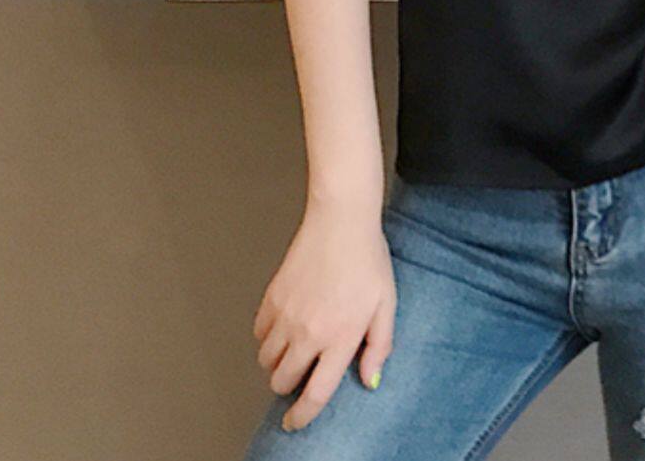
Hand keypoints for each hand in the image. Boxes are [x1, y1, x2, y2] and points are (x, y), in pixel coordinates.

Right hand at [251, 197, 395, 431]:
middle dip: (289, 386)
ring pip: (266, 361)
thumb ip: (379, 345)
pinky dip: (266, 339)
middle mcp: (308, 333)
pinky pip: (258, 334)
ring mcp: (286, 316)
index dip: (302, 416)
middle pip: (282, 381)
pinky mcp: (271, 298)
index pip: (315, 394)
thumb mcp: (386, 304)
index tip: (295, 423)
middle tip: (302, 374)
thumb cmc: (368, 260)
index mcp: (339, 338)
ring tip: (294, 349)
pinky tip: (283, 328)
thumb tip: (369, 380)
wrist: (340, 221)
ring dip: (277, 363)